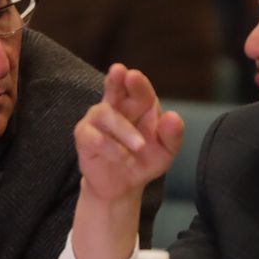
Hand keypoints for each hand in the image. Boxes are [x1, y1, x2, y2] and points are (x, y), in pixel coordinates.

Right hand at [75, 64, 181, 201]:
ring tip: (140, 147)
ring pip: (105, 113)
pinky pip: (93, 137)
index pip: (138, 88)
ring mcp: (97, 120)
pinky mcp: (84, 137)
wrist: (123, 186)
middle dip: (115, 79)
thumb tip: (173, 117)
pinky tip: (124, 158)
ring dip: (124, 130)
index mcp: (138, 104)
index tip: (133, 76)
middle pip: (114, 87)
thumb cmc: (145, 161)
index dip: (137, 82)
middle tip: (118, 71)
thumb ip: (172, 135)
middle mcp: (116, 106)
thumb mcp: (166, 151)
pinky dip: (110, 147)